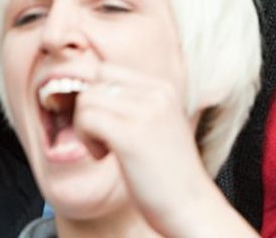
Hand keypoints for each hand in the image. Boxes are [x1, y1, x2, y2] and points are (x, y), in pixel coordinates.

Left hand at [73, 64, 222, 234]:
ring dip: (85, 127)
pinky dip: (86, 140)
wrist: (191, 206)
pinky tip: (104, 157)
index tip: (105, 124)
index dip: (96, 96)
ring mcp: (145, 112)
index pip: (107, 70)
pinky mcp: (131, 135)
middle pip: (95, 80)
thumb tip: (92, 91)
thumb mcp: (157, 124)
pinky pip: (87, 119)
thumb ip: (134, 103)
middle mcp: (157, 93)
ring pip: (86, 99)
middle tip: (101, 137)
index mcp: (164, 87)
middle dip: (88, 109)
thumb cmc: (169, 174)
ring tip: (105, 150)